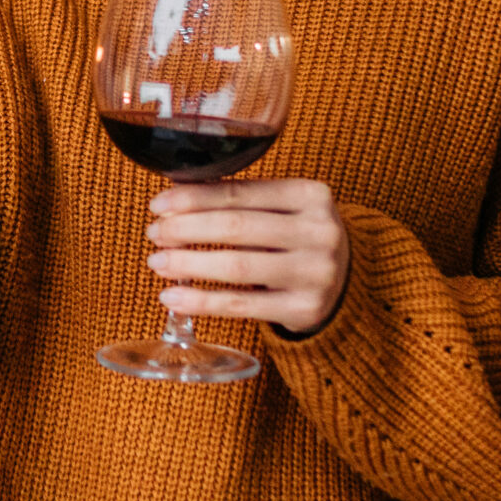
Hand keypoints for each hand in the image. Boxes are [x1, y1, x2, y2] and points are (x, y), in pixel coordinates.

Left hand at [147, 178, 347, 334]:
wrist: (346, 283)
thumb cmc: (298, 239)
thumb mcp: (284, 210)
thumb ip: (241, 201)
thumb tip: (174, 198)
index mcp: (311, 194)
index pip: (240, 192)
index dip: (193, 198)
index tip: (159, 205)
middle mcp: (319, 231)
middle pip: (236, 227)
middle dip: (186, 229)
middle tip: (155, 234)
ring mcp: (315, 272)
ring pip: (237, 266)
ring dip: (189, 264)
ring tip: (158, 263)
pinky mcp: (305, 308)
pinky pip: (242, 305)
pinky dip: (201, 302)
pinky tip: (173, 297)